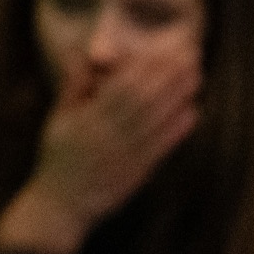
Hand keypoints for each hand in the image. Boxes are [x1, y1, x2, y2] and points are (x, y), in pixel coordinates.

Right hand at [2, 45, 201, 253]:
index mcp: (89, 120)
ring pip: (158, 119)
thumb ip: (73, 88)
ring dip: (179, 96)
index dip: (145, 67)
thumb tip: (83, 55)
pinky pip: (162, 146)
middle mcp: (111, 135)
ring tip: (195, 74)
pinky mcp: (141, 171)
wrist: (64, 203)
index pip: (122, 87)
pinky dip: (178, 129)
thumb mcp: (57, 119)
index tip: (161, 49)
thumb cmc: (58, 157)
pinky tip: (192, 111)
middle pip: (145, 99)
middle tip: (189, 53)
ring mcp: (128, 154)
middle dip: (169, 74)